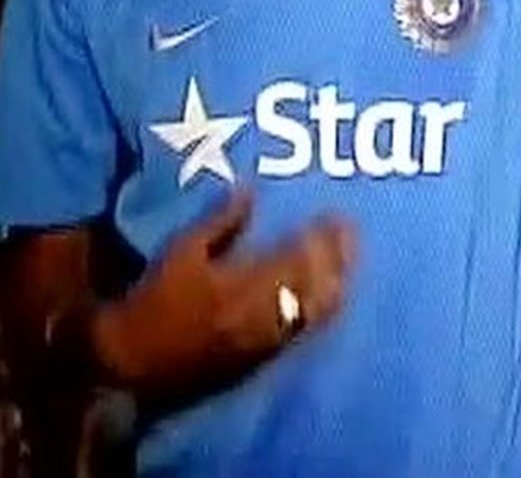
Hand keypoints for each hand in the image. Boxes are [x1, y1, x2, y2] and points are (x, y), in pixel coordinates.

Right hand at [89, 191, 354, 398]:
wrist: (133, 365)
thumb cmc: (154, 302)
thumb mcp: (181, 253)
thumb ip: (221, 222)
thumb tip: (249, 190)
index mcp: (243, 284)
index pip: (297, 257)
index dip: (322, 238)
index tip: (337, 217)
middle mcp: (263, 313)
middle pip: (316, 284)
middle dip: (339, 258)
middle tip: (352, 235)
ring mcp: (266, 340)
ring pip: (316, 311)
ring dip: (337, 284)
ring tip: (349, 262)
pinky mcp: (263, 359)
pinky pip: (304, 332)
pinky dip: (321, 311)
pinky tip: (330, 296)